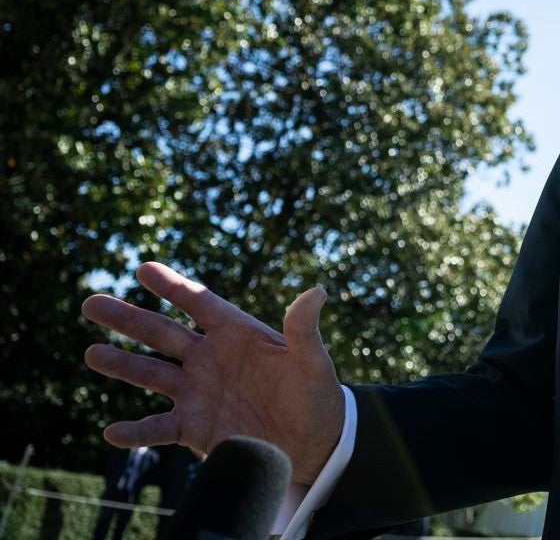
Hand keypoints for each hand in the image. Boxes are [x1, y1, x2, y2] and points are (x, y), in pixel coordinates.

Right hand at [81, 262, 345, 483]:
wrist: (314, 442)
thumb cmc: (316, 395)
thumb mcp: (312, 361)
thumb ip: (304, 329)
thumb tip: (317, 292)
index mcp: (236, 333)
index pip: (199, 303)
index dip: (173, 286)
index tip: (143, 268)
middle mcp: (209, 358)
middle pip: (161, 333)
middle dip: (127, 319)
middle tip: (91, 303)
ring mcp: (197, 392)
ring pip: (150, 374)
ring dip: (121, 364)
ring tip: (91, 353)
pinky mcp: (193, 427)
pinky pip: (158, 427)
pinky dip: (136, 431)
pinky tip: (113, 432)